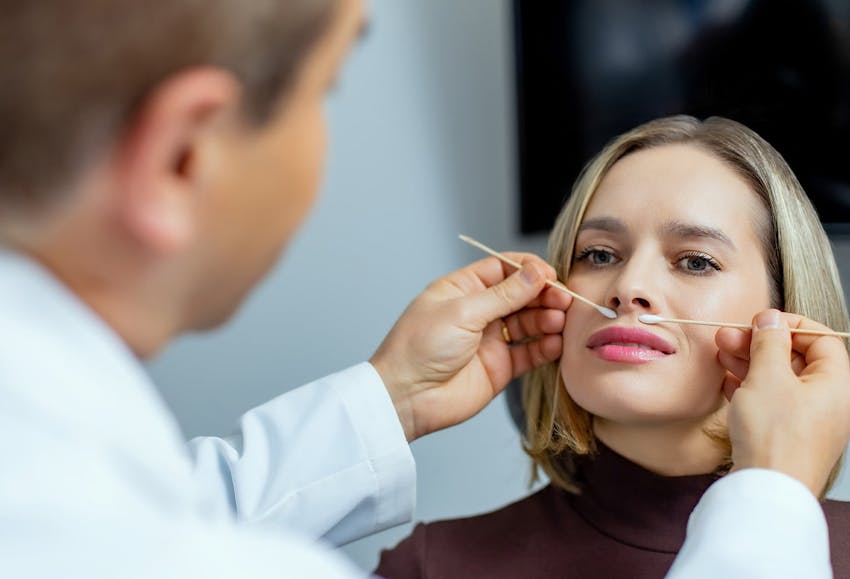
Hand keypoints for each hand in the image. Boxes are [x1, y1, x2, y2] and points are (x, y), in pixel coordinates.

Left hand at [370, 254, 570, 441]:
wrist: (406, 397)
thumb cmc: (419, 347)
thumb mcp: (463, 312)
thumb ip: (504, 295)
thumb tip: (536, 273)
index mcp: (462, 289)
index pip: (503, 269)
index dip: (529, 270)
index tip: (550, 275)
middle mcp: (477, 312)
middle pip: (521, 295)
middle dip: (544, 295)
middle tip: (564, 299)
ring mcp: (489, 340)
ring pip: (528, 323)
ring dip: (547, 320)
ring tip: (559, 321)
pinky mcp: (499, 367)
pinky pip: (528, 352)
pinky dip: (545, 347)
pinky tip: (555, 343)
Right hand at [716, 309, 849, 495]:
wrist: (766, 489)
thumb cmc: (775, 436)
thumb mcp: (767, 375)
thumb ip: (769, 342)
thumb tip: (770, 320)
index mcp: (836, 383)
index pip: (820, 338)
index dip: (788, 325)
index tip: (759, 322)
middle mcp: (828, 401)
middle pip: (795, 358)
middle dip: (759, 344)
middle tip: (729, 336)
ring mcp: (808, 419)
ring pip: (779, 379)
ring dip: (749, 363)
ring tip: (721, 355)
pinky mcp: (787, 435)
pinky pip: (771, 401)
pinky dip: (749, 388)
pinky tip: (727, 382)